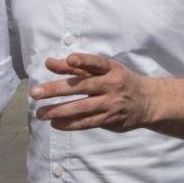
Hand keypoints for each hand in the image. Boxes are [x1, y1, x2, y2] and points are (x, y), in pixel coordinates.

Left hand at [29, 53, 151, 132]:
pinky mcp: (111, 119)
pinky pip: (87, 122)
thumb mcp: (105, 71)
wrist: (149, 101)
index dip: (84, 60)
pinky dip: (70, 124)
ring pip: (82, 107)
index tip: (70, 59)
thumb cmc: (121, 81)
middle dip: (57, 89)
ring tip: (40, 113)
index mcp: (112, 69)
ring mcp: (112, 103)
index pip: (96, 63)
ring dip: (59, 111)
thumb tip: (49, 63)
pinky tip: (55, 123)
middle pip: (82, 86)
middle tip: (35, 92)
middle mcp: (113, 84)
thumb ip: (76, 67)